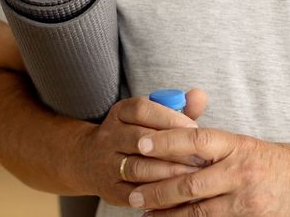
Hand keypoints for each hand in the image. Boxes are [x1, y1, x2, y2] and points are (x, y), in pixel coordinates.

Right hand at [73, 89, 209, 206]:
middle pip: (141, 140)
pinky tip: (176, 194)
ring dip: (168, 173)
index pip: (141, 110)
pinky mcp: (110, 189)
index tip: (194, 129)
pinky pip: (134, 193)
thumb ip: (177, 107)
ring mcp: (107, 164)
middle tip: (200, 157)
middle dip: (174, 149)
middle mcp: (109, 136)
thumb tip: (199, 95)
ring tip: (192, 176)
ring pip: (137, 168)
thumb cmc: (133, 135)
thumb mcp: (148, 117)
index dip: (170, 119)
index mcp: (120, 113)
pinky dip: (156, 194)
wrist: (90, 160)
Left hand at [126, 127, 289, 215]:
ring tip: (145, 211)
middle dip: (156, 187)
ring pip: (197, 210)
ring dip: (167, 212)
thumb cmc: (281, 163)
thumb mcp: (250, 146)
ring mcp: (246, 200)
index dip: (167, 141)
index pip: (196, 139)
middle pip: (189, 182)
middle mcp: (241, 172)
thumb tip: (179, 142)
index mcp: (239, 145)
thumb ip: (218, 146)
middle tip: (133, 192)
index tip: (142, 143)